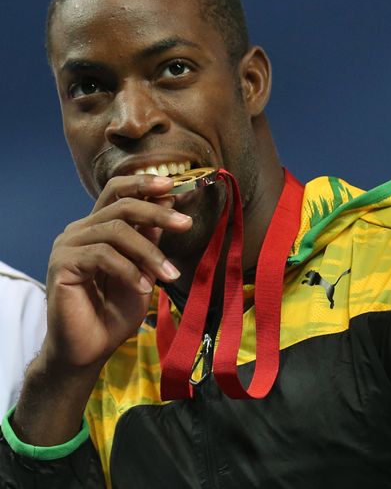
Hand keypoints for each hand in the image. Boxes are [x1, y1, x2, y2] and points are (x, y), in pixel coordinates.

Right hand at [44, 174, 191, 368]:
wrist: (89, 350)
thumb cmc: (114, 312)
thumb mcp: (142, 271)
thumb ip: (149, 240)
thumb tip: (168, 203)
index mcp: (97, 227)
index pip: (116, 192)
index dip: (142, 184)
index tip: (172, 186)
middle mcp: (80, 230)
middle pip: (120, 205)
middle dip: (156, 212)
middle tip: (185, 223)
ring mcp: (68, 245)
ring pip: (116, 231)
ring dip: (149, 252)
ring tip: (169, 275)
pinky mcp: (62, 264)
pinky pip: (103, 255)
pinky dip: (129, 270)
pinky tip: (144, 287)